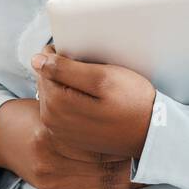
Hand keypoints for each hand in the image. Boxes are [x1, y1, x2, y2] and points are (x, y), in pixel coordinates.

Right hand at [0, 98, 145, 188]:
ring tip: (153, 163)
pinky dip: (119, 184)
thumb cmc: (34, 110)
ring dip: (129, 172)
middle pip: (101, 162)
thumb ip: (73, 96)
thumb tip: (108, 89)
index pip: (96, 142)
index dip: (124, 139)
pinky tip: (137, 179)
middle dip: (130, 156)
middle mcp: (48, 161)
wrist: (2, 136)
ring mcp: (51, 180)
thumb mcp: (49, 97)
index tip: (148, 132)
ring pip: (102, 179)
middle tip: (157, 148)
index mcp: (47, 136)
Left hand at [32, 46, 155, 158]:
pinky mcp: (70, 137)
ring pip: (52, 95)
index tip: (79, 51)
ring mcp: (60, 132)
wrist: (151, 135)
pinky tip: (92, 99)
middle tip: (89, 66)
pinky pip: (62, 110)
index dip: (58, 53)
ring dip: (66, 84)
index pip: (43, 67)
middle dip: (60, 70)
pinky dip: (72, 99)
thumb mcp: (103, 78)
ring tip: (92, 82)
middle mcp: (52, 121)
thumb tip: (36, 60)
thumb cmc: (132, 102)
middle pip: (46, 82)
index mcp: (56, 104)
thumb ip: (66, 69)